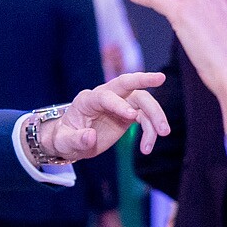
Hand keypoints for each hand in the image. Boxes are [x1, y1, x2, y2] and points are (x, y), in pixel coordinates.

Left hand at [34, 70, 169, 161]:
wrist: (72, 141)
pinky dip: (150, 131)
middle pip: (126, 84)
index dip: (118, 104)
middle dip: (144, 79)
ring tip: (163, 134)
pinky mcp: (128, 115)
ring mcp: (118, 104)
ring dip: (155, 115)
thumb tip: (90, 137)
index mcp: (87, 100)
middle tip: (162, 78)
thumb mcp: (64, 142)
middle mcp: (105, 96)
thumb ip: (76, 139)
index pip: (105, 96)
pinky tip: (147, 148)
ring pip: (142, 101)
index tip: (131, 116)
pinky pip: (144, 118)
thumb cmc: (64, 138)